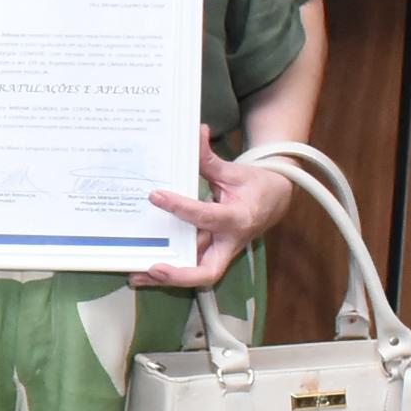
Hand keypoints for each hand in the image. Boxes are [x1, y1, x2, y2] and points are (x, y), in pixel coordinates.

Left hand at [138, 129, 293, 290]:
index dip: (180, 208)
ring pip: (196, 273)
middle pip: (208, 270)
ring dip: (167, 278)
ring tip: (134, 275)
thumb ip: (209, 159)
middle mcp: (230, 241)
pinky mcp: (213, 253)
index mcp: (238, 218)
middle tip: (152, 268)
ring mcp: (221, 251)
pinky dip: (170, 268)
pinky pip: (191, 265)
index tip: (156, 196)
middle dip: (180, 274)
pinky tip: (142, 269)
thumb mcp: (234, 171)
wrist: (276, 200)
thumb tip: (196, 132)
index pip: (206, 216)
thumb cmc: (255, 185)